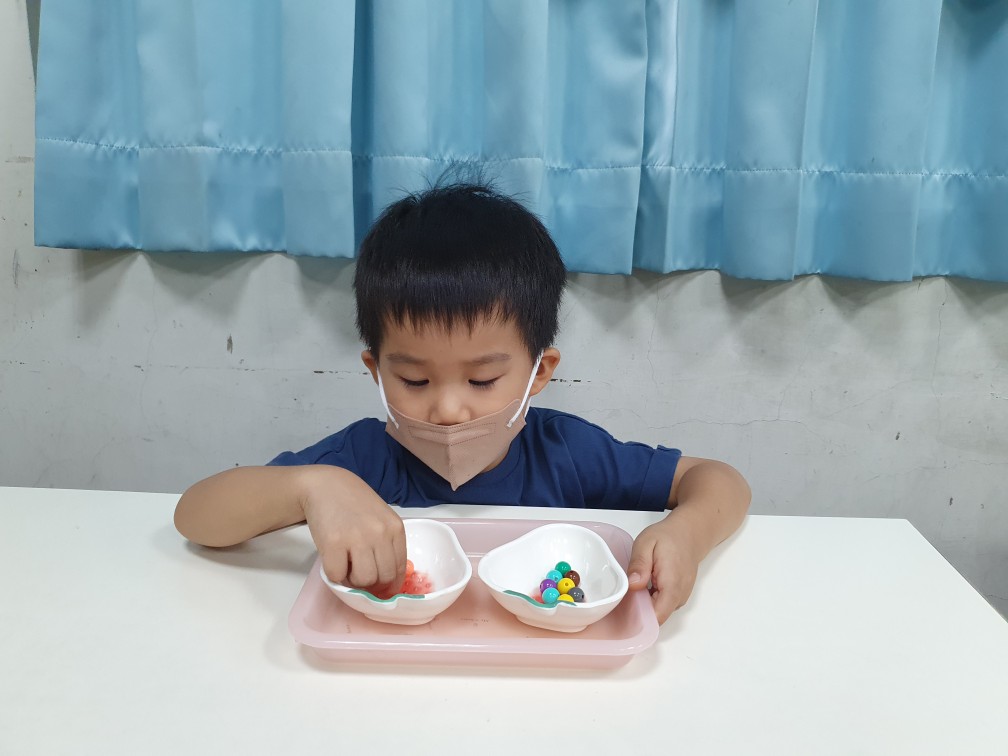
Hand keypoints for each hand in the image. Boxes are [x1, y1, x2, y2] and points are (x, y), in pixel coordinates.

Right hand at [300, 466, 406, 598]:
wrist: (325, 485)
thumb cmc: (354, 503)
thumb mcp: (381, 518)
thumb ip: (387, 543)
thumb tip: (389, 580)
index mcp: (395, 527)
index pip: (399, 568)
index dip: (390, 584)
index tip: (381, 588)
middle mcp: (380, 533)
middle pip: (384, 578)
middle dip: (371, 583)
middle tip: (358, 572)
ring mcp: (358, 538)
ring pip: (364, 581)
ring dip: (353, 581)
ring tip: (346, 565)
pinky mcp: (334, 543)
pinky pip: (338, 576)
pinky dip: (335, 575)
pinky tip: (334, 560)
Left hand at [626, 517, 700, 623]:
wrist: (689, 533)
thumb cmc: (668, 537)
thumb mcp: (646, 543)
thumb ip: (639, 564)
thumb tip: (633, 585)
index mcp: (671, 585)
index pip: (657, 616)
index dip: (639, 618)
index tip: (623, 610)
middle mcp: (679, 595)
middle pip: (656, 616)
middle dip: (638, 611)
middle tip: (623, 595)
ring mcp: (681, 597)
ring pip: (659, 611)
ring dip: (645, 604)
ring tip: (634, 587)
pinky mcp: (680, 595)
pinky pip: (663, 604)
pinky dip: (652, 600)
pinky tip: (644, 586)